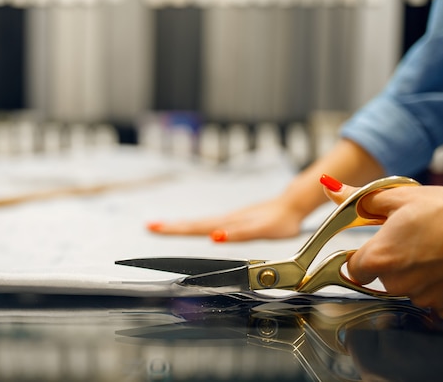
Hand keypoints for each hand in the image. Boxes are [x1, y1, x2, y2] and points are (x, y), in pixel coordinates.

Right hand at [146, 196, 305, 241]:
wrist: (292, 205)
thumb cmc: (280, 219)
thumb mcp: (260, 229)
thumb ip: (238, 233)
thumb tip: (215, 236)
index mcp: (227, 223)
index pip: (195, 227)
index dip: (175, 229)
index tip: (155, 228)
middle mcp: (224, 219)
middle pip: (192, 224)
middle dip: (170, 227)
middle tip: (150, 227)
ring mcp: (228, 219)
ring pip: (198, 223)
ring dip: (178, 226)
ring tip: (160, 227)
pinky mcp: (233, 220)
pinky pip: (207, 223)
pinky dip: (193, 226)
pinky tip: (190, 228)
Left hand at [323, 178, 442, 319]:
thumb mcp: (401, 196)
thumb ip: (358, 198)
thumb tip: (329, 187)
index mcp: (379, 257)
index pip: (351, 267)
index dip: (360, 254)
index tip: (375, 243)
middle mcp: (398, 284)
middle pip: (379, 278)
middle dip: (390, 260)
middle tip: (413, 239)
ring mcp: (425, 299)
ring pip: (406, 288)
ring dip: (414, 273)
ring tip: (435, 249)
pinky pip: (431, 299)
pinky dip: (436, 285)